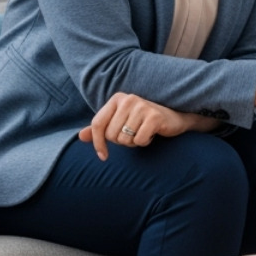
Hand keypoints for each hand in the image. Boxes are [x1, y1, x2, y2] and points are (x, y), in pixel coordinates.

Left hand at [78, 92, 207, 160]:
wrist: (175, 119)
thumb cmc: (144, 121)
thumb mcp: (120, 122)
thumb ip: (100, 128)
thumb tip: (81, 136)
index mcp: (117, 99)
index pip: (97, 124)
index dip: (97, 143)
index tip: (103, 156)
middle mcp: (128, 99)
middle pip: (111, 135)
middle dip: (121, 142)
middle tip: (133, 135)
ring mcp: (142, 107)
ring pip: (124, 140)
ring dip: (133, 143)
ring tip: (142, 133)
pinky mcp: (154, 117)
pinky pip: (139, 141)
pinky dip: (144, 142)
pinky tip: (152, 134)